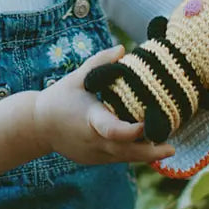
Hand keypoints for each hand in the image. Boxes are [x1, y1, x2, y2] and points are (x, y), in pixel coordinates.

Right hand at [33, 45, 173, 164]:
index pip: (112, 130)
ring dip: (145, 155)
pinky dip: (131, 154)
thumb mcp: (77, 78)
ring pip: (123, 158)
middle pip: (125, 151)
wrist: (38, 126)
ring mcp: (93, 153)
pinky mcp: (93, 159)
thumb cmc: (59, 98)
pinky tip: (148, 149)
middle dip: (149, 151)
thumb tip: (122, 49)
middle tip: (171, 147)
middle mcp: (93, 140)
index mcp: (90, 119)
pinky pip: (116, 159)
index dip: (131, 131)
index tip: (147, 125)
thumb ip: (99, 63)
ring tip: (166, 147)